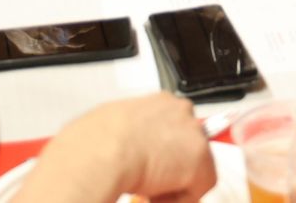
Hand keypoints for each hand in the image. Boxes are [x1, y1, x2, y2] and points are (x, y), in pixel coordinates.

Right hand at [19, 94, 215, 201]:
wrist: (102, 152)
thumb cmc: (95, 140)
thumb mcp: (111, 124)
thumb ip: (130, 133)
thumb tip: (123, 147)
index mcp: (160, 101)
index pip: (173, 127)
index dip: (163, 152)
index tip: (153, 165)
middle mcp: (182, 113)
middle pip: (188, 146)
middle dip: (172, 167)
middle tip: (149, 183)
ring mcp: (194, 136)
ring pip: (193, 169)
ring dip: (172, 184)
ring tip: (147, 190)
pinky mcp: (200, 163)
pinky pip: (196, 191)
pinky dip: (175, 200)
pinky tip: (152, 196)